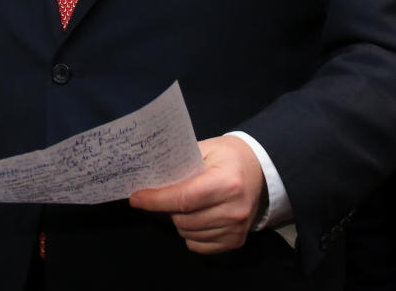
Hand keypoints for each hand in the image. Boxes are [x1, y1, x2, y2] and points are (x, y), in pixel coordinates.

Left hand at [129, 135, 265, 253]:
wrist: (259, 170)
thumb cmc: (228, 157)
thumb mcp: (206, 149)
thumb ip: (180, 163)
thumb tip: (148, 179)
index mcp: (226, 182)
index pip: (183, 198)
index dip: (155, 200)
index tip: (136, 198)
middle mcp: (233, 208)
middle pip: (182, 219)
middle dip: (166, 208)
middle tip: (167, 195)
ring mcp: (236, 228)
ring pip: (187, 233)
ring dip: (179, 220)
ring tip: (186, 204)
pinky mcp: (235, 240)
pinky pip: (198, 245)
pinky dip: (190, 233)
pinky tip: (197, 217)